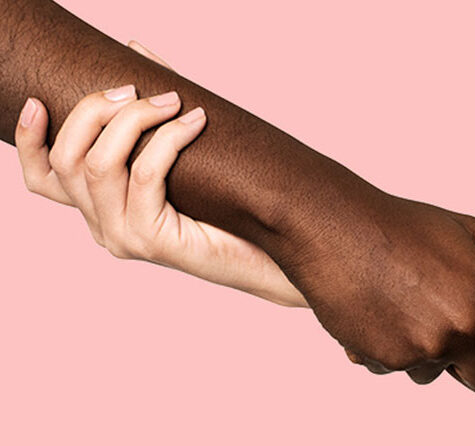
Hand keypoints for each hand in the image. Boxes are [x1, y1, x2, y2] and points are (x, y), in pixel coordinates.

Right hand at [12, 41, 304, 307]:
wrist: (267, 250)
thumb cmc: (225, 199)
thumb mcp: (182, 148)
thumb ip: (153, 107)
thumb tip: (133, 50)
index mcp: (101, 207)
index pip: (44, 179)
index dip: (31, 141)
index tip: (40, 100)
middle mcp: (103, 226)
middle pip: (68, 160)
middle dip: (95, 111)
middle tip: (135, 90)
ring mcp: (124, 237)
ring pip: (100, 165)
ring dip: (135, 120)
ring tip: (172, 100)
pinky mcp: (152, 242)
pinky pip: (145, 177)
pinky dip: (168, 140)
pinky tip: (196, 121)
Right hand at [275, 192, 474, 399]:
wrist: (331, 227)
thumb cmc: (399, 224)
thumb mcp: (465, 229)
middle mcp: (460, 332)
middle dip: (474, 365)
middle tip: (454, 331)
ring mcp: (420, 350)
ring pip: (435, 374)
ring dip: (428, 354)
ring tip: (406, 308)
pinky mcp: (383, 360)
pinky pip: (397, 368)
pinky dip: (392, 350)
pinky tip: (380, 313)